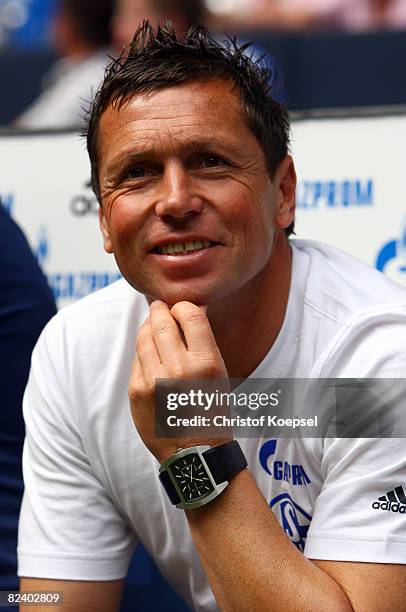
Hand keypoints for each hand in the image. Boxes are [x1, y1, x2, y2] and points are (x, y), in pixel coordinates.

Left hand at [129, 300, 230, 463]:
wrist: (194, 453)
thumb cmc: (211, 410)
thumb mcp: (219, 375)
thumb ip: (203, 343)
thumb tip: (191, 309)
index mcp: (206, 363)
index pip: (190, 314)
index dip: (183, 306)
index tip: (181, 308)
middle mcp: (179, 369)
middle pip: (162, 322)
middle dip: (160, 309)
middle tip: (160, 306)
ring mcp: (154, 380)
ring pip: (144, 337)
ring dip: (148, 326)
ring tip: (152, 324)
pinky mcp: (137, 391)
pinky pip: (137, 360)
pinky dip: (144, 352)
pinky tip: (150, 353)